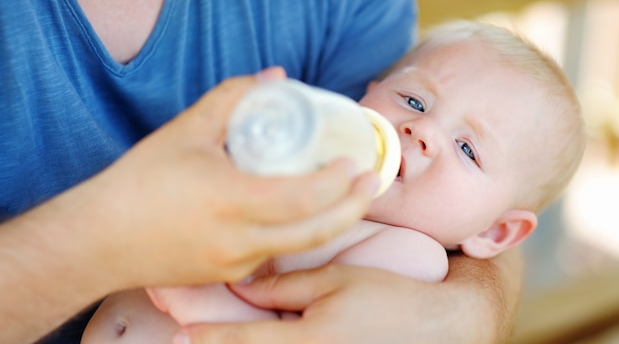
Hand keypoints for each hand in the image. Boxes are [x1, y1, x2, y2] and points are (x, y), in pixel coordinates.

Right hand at [76, 68, 379, 289]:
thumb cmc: (140, 182)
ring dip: (332, 223)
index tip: (354, 161)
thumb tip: (276, 77)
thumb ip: (234, 96)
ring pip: (300, 247)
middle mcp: (239, 241)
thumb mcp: (187, 129)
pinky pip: (275, 255)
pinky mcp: (227, 275)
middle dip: (354, 208)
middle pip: (316, 232)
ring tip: (349, 197)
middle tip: (371, 181)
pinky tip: (303, 214)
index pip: (304, 198)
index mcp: (231, 201)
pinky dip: (299, 235)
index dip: (337, 181)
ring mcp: (235, 264)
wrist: (99, 240)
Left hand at [174, 263, 502, 343]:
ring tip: (215, 342)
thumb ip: (286, 286)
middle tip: (187, 341)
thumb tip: (245, 285)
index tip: (181, 335)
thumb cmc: (387, 297)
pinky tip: (263, 341)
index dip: (211, 338)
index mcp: (305, 341)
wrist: (437, 327)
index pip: (245, 342)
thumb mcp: (334, 281)